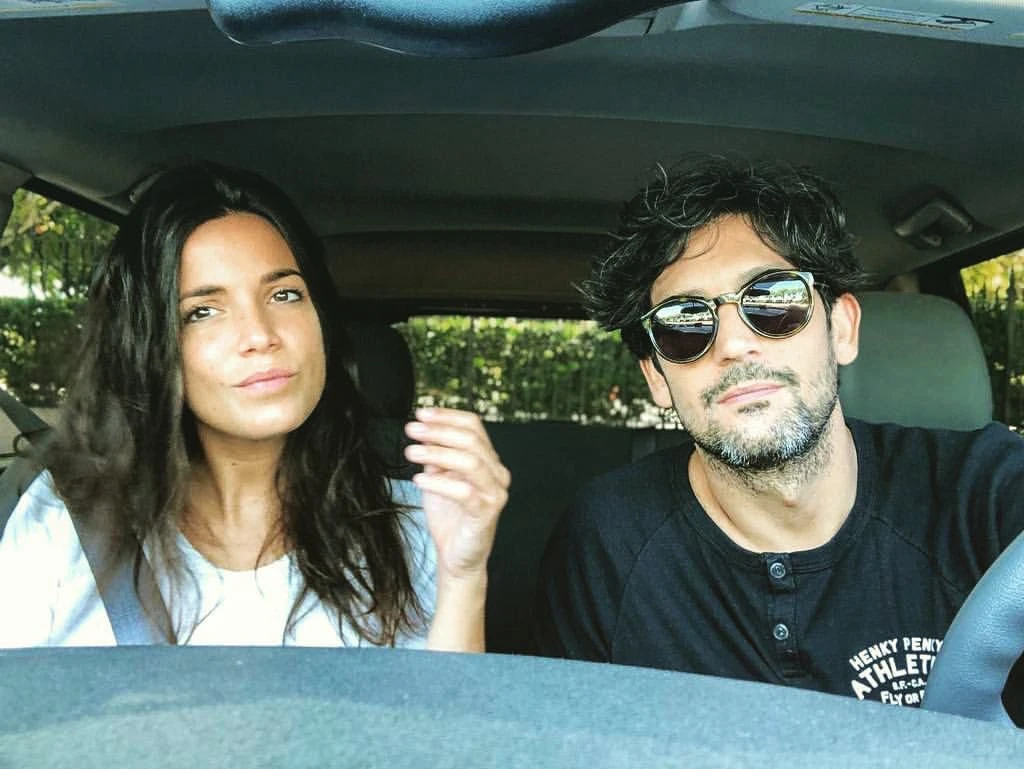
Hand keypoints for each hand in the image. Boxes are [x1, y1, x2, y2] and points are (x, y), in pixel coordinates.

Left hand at [403, 407, 509, 582]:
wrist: (456, 556)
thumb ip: (435, 455)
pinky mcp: (486, 513)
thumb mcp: (438, 477)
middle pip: (472, 439)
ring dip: (437, 452)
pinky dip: (440, 482)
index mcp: (488, 460)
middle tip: (412, 429)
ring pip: (471, 461)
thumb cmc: (449, 517)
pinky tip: (419, 479)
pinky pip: (464, 491)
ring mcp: (495, 493)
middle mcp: (497, 473)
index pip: (473, 426)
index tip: (421, 413)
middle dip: (439, 431)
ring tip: (411, 451)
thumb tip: (422, 428)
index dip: (447, 416)